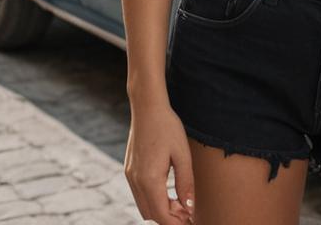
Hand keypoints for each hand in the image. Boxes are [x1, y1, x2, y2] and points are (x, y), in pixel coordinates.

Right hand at [124, 100, 194, 224]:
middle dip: (170, 218)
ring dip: (161, 209)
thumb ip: (185, 182)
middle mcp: (136, 181)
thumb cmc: (167, 127)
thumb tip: (189, 207)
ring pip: (144, 206)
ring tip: (180, 202)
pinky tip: (167, 191)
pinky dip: (153, 199)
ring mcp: (130, 176)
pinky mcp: (129, 170)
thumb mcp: (182, 154)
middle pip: (151, 214)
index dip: (177, 223)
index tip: (191, 221)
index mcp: (149, 179)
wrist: (147, 107)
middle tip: (188, 212)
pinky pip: (140, 194)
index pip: (162, 215)